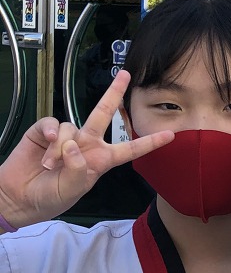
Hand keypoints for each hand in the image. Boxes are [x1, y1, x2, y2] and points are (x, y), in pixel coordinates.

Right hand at [0, 70, 173, 227]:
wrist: (17, 198)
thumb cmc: (48, 197)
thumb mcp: (71, 191)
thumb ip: (78, 170)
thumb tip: (75, 145)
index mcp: (100, 160)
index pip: (129, 150)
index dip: (149, 143)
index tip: (170, 135)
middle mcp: (87, 144)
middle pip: (104, 114)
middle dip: (114, 93)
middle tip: (125, 74)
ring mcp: (66, 136)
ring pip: (71, 127)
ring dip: (59, 148)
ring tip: (49, 166)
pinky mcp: (44, 132)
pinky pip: (52, 123)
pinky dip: (49, 132)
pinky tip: (44, 143)